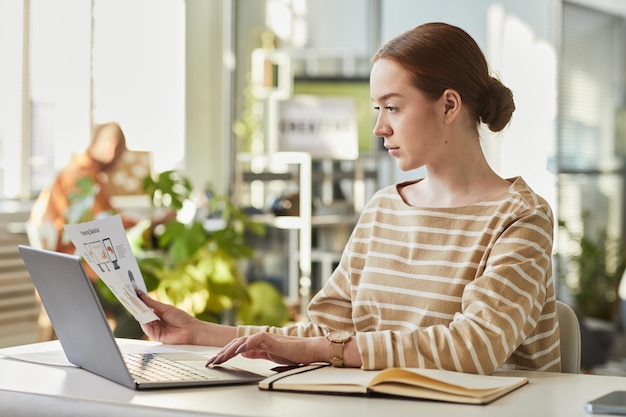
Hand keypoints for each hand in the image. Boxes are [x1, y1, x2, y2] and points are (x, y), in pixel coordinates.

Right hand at [137, 291, 199, 344]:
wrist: (190, 331)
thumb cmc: (183, 319)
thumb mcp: (166, 308)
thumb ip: (152, 303)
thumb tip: (142, 295)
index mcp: (159, 313)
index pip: (146, 306)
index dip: (140, 301)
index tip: (134, 293)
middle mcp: (156, 321)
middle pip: (143, 313)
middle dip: (137, 306)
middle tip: (131, 298)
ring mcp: (155, 328)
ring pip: (143, 320)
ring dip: (139, 313)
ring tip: (135, 305)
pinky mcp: (155, 335)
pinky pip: (146, 328)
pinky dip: (143, 322)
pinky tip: (142, 316)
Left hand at [206, 333, 326, 366]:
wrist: (310, 350)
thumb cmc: (294, 354)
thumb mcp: (271, 355)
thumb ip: (257, 353)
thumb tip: (243, 353)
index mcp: (258, 344)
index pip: (237, 347)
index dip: (224, 354)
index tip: (214, 362)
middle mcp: (259, 339)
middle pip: (236, 343)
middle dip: (222, 353)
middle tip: (211, 362)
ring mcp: (266, 338)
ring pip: (243, 341)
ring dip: (230, 350)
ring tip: (220, 358)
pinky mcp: (273, 339)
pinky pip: (257, 339)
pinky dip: (248, 343)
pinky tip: (240, 349)